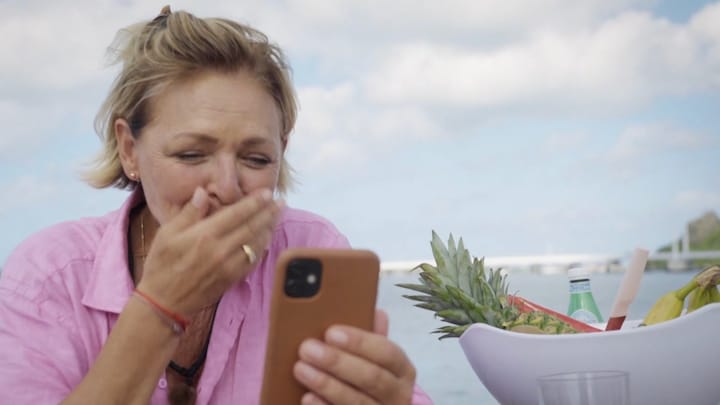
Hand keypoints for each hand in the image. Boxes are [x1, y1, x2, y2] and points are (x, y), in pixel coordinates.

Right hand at [137, 187, 281, 315]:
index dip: (255, 202)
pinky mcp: (232, 279)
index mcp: (205, 235)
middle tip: (281, 201)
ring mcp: (229, 266)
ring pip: (257, 243)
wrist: (164, 302)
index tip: (266, 193)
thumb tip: (202, 192)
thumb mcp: (167, 234)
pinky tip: (266, 239)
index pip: (237, 214)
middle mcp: (221, 249)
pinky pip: (254, 260)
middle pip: (252, 226)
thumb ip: (188, 212)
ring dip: (269, 228)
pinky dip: (263, 248)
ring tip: (277, 216)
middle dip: (269, 212)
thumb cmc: (161, 265)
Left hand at [294, 309, 416, 404]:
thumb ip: (372, 336)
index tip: (331, 332)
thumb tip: (376, 312)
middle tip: (307, 348)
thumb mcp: (375, 357)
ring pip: (356, 402)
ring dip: (326, 384)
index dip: (360, 342)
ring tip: (300, 368)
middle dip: (337, 362)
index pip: (387, 352)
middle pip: (371, 378)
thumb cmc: (370, 375)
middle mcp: (397, 395)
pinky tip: (306, 397)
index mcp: (402, 369)